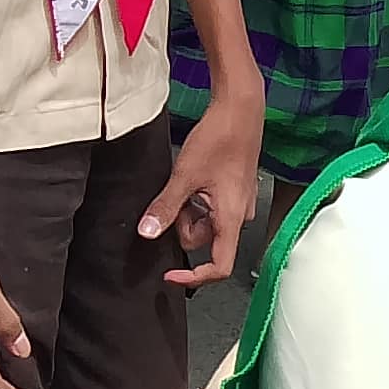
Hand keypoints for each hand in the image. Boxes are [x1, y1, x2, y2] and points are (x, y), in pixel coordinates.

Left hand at [140, 97, 260, 285]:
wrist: (240, 110)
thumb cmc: (220, 138)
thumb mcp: (185, 175)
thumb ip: (166, 207)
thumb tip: (148, 232)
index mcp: (232, 219)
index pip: (219, 266)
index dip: (194, 277)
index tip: (171, 276)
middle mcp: (240, 216)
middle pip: (204, 241)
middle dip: (184, 224)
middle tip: (178, 194)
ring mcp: (239, 205)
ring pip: (205, 223)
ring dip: (190, 210)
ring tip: (188, 180)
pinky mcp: (236, 193)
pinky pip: (211, 208)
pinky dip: (198, 199)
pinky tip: (197, 176)